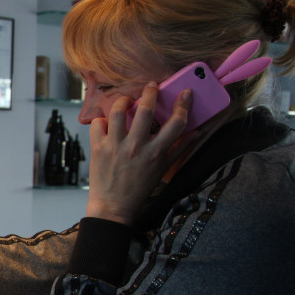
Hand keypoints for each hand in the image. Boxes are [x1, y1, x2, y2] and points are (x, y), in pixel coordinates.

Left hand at [86, 82, 193, 225]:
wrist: (113, 207)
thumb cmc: (139, 188)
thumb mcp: (163, 169)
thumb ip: (179, 148)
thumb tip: (196, 132)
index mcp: (156, 152)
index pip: (176, 123)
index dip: (183, 104)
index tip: (185, 92)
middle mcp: (136, 147)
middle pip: (146, 110)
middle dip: (151, 92)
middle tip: (152, 87)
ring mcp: (116, 146)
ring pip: (118, 112)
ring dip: (123, 101)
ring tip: (126, 101)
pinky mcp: (98, 148)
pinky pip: (98, 124)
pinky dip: (101, 119)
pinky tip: (107, 122)